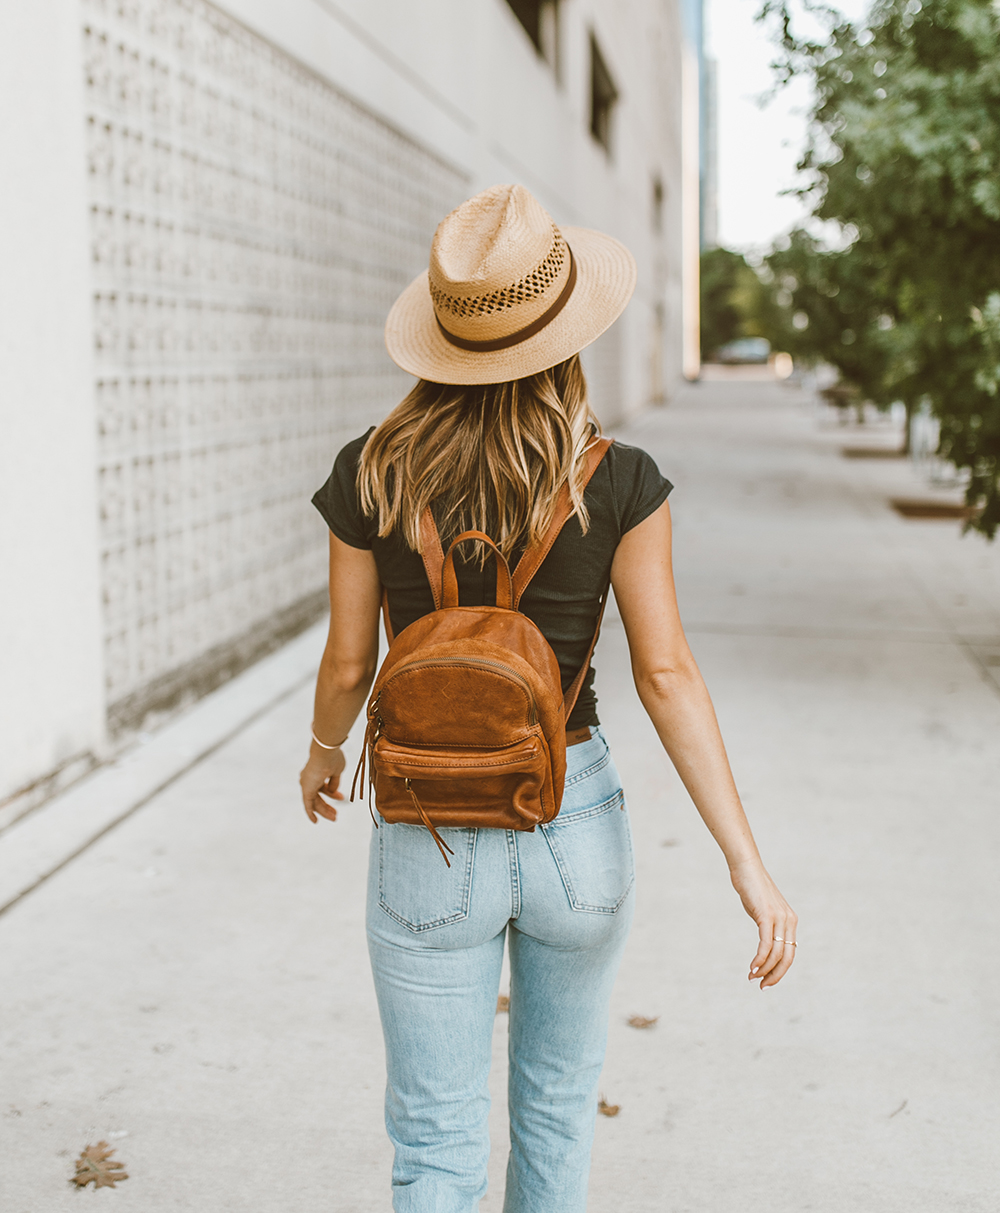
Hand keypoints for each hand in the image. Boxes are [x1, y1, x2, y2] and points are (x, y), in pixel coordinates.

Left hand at [299, 743, 346, 823]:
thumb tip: (333, 791)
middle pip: (318, 796)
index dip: (332, 793)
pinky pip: (308, 805)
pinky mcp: (306, 790)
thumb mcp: (337, 770)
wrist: (325, 753)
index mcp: (316, 773)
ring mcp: (306, 785)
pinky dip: (311, 813)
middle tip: (336, 814)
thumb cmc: (332, 758)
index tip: (341, 797)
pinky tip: (315, 821)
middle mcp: (309, 779)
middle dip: (327, 805)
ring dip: (324, 811)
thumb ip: (334, 782)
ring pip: (315, 802)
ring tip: (334, 818)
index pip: (323, 787)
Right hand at [729, 859, 797, 988]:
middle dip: (775, 975)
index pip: (790, 953)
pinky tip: (752, 967)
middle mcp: (789, 921)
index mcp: (790, 921)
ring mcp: (779, 918)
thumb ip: (767, 925)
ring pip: (777, 954)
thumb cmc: (752, 888)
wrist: (746, 867)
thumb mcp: (763, 910)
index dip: (780, 970)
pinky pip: (766, 944)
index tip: (766, 980)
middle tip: (762, 986)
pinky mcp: (767, 915)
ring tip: (752, 977)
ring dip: (764, 970)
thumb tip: (765, 941)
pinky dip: (759, 959)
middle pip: (787, 958)